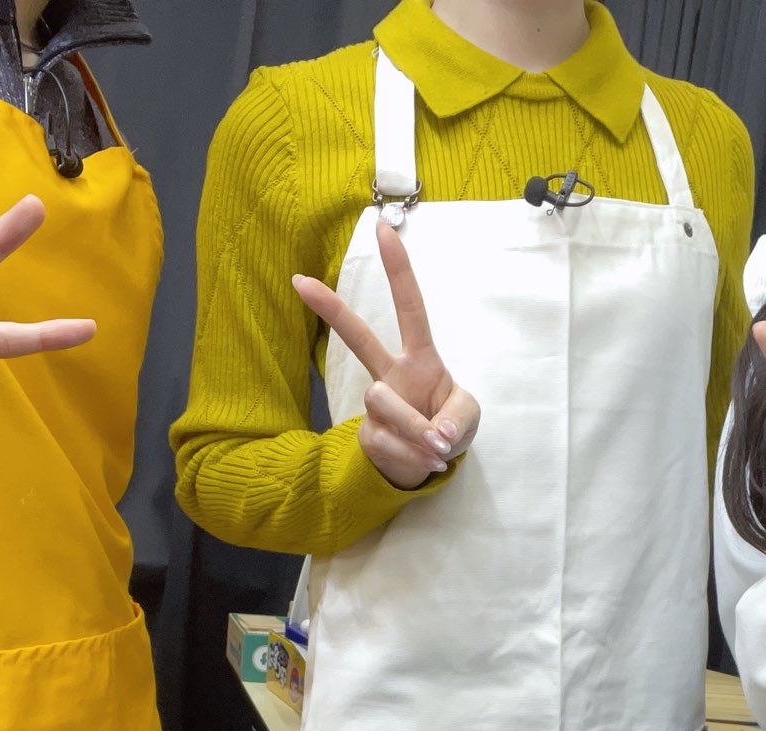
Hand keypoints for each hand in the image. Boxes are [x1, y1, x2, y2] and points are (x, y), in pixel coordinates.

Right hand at [293, 221, 480, 490]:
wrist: (428, 466)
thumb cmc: (448, 427)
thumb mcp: (467, 420)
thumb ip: (456, 421)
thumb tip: (433, 437)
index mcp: (419, 358)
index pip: (410, 307)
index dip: (398, 269)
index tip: (381, 228)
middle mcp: (391, 374)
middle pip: (358, 337)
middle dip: (330, 309)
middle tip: (298, 280)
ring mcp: (376, 404)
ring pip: (382, 402)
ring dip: (415, 429)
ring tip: (434, 447)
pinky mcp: (367, 433)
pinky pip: (388, 442)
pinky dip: (413, 456)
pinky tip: (420, 460)